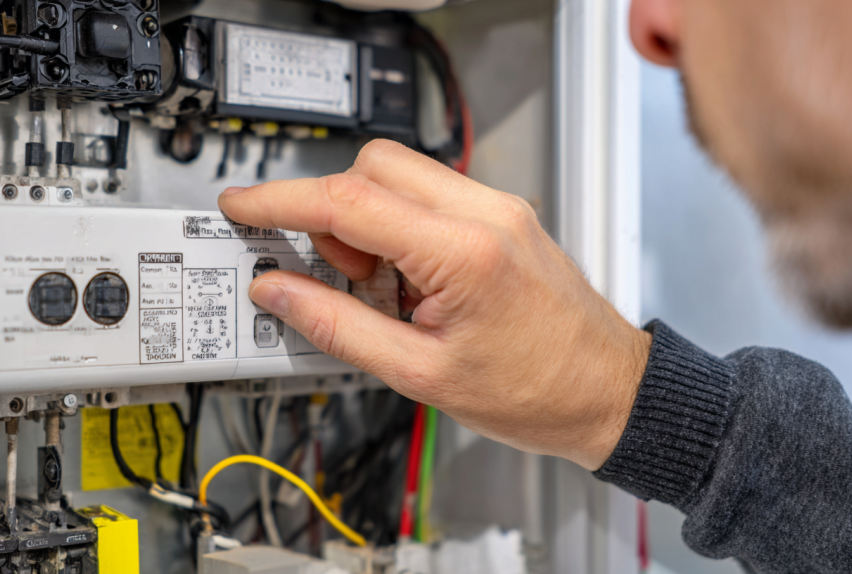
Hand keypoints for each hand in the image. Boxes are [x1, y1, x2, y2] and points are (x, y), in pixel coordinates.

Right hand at [218, 140, 651, 469]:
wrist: (607, 393)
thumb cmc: (536, 392)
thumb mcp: (420, 375)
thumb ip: (338, 327)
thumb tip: (279, 293)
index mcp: (466, 252)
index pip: (349, 201)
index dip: (282, 201)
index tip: (243, 208)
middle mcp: (485, 214)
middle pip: (372, 168)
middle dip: (331, 214)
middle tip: (336, 276)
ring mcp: (497, 209)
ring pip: (398, 177)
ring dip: (366, 224)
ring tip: (381, 290)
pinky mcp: (499, 217)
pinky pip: (426, 198)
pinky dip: (396, 230)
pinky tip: (407, 283)